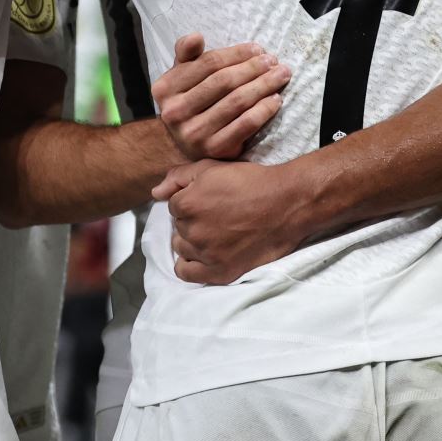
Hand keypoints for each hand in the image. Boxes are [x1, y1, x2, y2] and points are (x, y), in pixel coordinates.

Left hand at [152, 158, 314, 283]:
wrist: (287, 204)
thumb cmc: (251, 182)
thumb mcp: (212, 168)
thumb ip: (178, 177)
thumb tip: (154, 193)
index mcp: (187, 204)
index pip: (173, 206)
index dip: (190, 201)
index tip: (210, 200)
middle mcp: (193, 231)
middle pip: (178, 227)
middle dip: (192, 220)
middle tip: (216, 215)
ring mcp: (206, 254)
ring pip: (182, 247)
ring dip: (192, 240)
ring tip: (215, 232)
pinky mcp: (220, 272)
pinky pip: (187, 273)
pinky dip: (190, 264)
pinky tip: (202, 254)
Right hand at [154, 33, 288, 160]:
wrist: (182, 146)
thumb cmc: (189, 100)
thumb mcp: (181, 75)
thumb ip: (187, 53)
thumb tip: (196, 37)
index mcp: (165, 88)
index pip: (207, 63)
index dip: (236, 54)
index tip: (258, 48)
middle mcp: (176, 112)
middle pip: (223, 82)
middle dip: (253, 68)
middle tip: (274, 61)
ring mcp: (194, 133)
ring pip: (236, 102)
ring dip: (263, 86)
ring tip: (280, 75)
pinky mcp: (214, 150)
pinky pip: (245, 125)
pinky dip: (263, 110)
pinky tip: (275, 100)